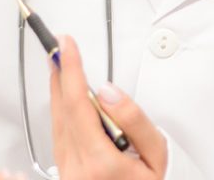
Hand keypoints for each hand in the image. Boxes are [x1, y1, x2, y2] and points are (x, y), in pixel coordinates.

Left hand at [47, 34, 167, 178]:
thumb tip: (110, 93)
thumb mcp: (156, 155)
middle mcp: (77, 167)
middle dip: (61, 74)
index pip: (79, 103)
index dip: (71, 70)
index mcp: (99, 161)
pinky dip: (59, 111)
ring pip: (57, 122)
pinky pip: (57, 136)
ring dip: (58, 91)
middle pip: (63, 110)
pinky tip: (60, 99)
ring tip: (61, 66)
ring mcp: (67, 171)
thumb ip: (134, 120)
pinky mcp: (64, 172)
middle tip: (60, 48)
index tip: (67, 46)